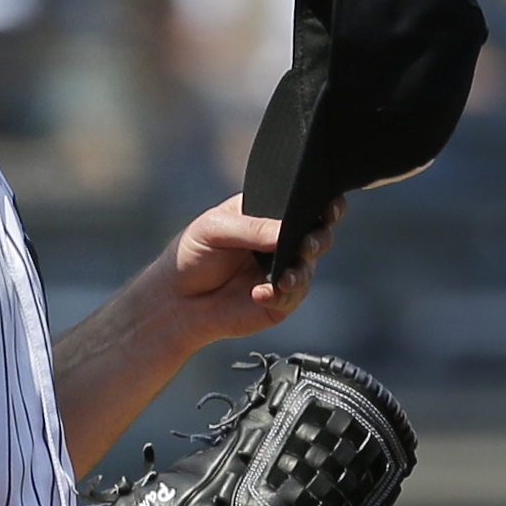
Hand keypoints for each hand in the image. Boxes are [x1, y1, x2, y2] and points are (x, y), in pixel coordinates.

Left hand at [160, 194, 344, 346]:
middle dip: (319, 239)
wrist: (177, 299)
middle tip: (306, 245)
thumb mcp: (215, 230)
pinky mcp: (279, 301)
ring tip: (282, 278)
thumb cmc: (193, 255)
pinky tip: (259, 293)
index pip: (304, 205)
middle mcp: (282, 242)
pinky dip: (279, 295)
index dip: (324, 205)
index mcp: (269, 216)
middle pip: (318, 236)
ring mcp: (283, 271)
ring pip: (308, 269)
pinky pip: (291, 297)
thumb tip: (284, 230)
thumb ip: (250, 228)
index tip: (328, 208)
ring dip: (299, 272)